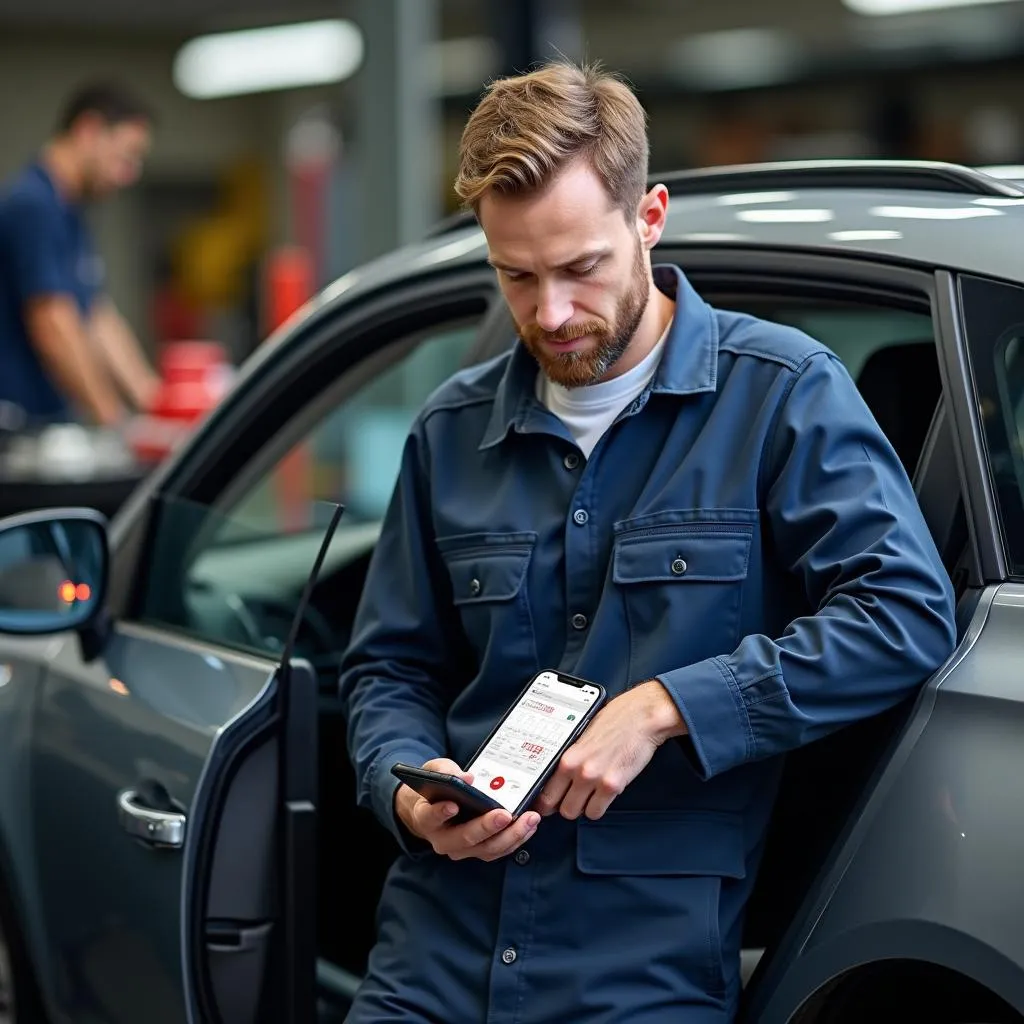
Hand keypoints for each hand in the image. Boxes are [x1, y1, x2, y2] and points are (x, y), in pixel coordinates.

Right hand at [394, 757, 540, 861]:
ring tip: (529, 819)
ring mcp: (462, 849)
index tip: (453, 805)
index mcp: (426, 818)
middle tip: (505, 814)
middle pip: (465, 838)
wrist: (433, 810)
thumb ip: (447, 771)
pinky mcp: (479, 851)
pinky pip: (499, 850)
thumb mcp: (435, 771)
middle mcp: (442, 839)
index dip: (440, 813)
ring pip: (487, 849)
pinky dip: (516, 839)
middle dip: (487, 827)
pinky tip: (529, 825)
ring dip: (510, 836)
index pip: (430, 817)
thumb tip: (467, 778)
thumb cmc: (437, 789)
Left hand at [534, 680, 685, 820]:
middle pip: (558, 807)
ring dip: (582, 807)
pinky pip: (597, 812)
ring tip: (590, 795)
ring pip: (576, 813)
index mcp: (566, 755)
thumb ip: (570, 755)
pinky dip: (599, 807)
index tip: (547, 804)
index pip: (544, 791)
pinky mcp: (613, 785)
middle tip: (573, 798)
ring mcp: (594, 778)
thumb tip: (557, 774)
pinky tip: (603, 794)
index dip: (545, 802)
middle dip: (565, 805)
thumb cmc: (615, 720)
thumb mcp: (582, 734)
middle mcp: (577, 769)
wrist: (641, 717)